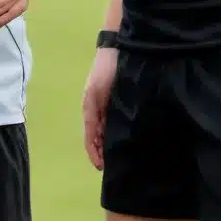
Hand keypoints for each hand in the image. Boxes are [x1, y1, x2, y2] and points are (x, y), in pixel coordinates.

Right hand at [82, 47, 118, 170]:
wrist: (120, 51)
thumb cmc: (105, 72)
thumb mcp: (94, 96)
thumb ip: (94, 119)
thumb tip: (98, 141)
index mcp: (91, 110)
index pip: (90, 138)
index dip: (94, 153)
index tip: (102, 168)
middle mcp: (101, 112)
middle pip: (100, 138)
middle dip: (104, 153)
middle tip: (114, 168)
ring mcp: (112, 108)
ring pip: (111, 132)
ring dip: (113, 145)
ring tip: (122, 159)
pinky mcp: (125, 104)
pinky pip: (120, 124)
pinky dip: (120, 134)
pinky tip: (130, 142)